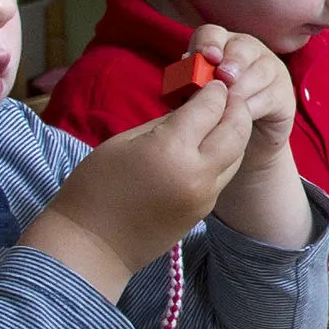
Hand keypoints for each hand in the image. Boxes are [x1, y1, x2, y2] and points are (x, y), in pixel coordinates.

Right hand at [24, 81, 251, 294]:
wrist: (91, 246)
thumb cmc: (95, 188)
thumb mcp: (124, 142)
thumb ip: (163, 124)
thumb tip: (190, 110)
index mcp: (172, 149)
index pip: (210, 108)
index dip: (214, 90)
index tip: (212, 81)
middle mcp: (198, 173)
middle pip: (236, 130)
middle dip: (237, 107)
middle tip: (229, 94)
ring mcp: (205, 195)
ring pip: (237, 155)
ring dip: (235, 132)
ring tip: (223, 117)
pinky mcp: (204, 212)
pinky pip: (224, 176)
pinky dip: (224, 156)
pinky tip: (210, 146)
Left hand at [183, 26, 298, 169]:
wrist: (247, 141)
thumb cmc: (218, 115)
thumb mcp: (199, 99)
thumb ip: (191, 85)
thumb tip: (181, 77)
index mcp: (222, 46)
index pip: (213, 34)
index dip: (208, 43)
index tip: (205, 56)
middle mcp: (249, 52)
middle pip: (242, 47)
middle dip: (232, 61)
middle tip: (223, 77)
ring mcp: (271, 70)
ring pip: (260, 71)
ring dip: (242, 87)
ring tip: (228, 103)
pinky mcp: (285, 93)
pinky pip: (271, 95)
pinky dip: (254, 106)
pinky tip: (242, 116)